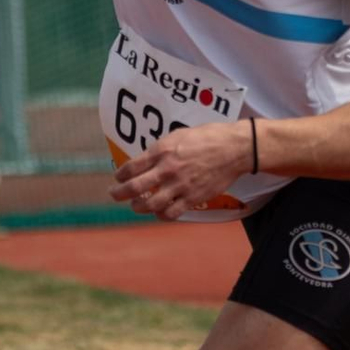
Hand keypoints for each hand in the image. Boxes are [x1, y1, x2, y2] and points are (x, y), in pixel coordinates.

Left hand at [109, 120, 251, 218]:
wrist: (234, 149)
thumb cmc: (209, 137)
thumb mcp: (180, 134)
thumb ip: (162, 148)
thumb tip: (147, 159)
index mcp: (163, 150)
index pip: (132, 166)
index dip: (120, 175)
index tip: (118, 178)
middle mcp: (168, 169)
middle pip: (135, 188)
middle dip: (120, 194)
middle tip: (115, 195)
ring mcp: (180, 185)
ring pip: (150, 204)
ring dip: (139, 207)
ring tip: (136, 206)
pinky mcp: (193, 198)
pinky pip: (171, 213)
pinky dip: (161, 215)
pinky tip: (159, 212)